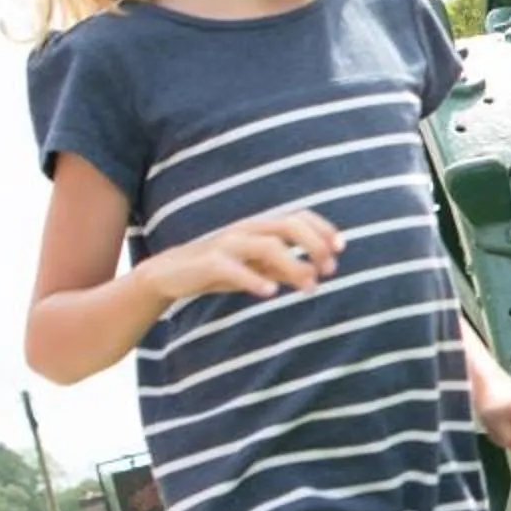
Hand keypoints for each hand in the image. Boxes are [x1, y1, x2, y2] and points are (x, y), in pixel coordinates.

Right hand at [142, 210, 341, 304]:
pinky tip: (270, 293)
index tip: (342, 248)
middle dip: (313, 244)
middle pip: (287, 224)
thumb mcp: (257, 269)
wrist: (169, 274)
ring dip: (293, 264)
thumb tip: (317, 275)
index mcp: (260, 227)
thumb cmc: (220, 269)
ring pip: (266, 244)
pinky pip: (233, 267)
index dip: (323, 228)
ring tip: (310, 287)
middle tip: (329, 270)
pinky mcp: (208, 261)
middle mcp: (247, 229)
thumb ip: (285, 269)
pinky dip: (253, 278)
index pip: (298, 216)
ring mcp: (227, 243)